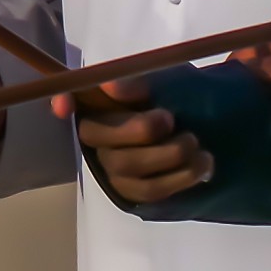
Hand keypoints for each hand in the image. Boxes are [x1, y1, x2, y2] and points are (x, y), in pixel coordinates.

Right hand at [54, 78, 212, 203]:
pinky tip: (201, 166)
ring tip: (196, 146)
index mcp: (99, 100)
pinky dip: (179, 178)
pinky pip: (150, 191)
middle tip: (171, 120)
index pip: (70, 98)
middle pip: (100, 138)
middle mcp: (97, 135)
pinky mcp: (133, 191)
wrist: (207, 127)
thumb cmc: (176, 95)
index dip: (63, 102)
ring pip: (128, 167)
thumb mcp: (163, 79)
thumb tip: (110, 86)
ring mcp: (112, 166)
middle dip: (140, 130)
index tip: (65, 105)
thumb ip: (136, 83)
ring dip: (167, 156)